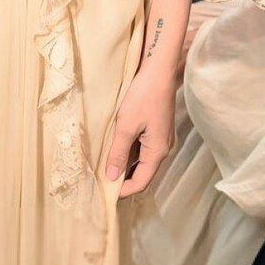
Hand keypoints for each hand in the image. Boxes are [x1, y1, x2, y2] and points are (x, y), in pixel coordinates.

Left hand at [105, 69, 177, 197]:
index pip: (141, 182)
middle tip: (100, 181)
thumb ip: (118, 153)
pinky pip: (143, 149)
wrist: (159, 71)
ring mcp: (161, 140)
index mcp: (158, 152)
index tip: (104, 193)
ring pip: (142, 161)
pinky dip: (129, 152)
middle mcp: (163, 149)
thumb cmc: (143, 96)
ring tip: (104, 165)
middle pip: (142, 174)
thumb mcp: (125, 126)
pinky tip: (114, 148)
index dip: (123, 190)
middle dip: (123, 179)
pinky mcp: (157, 131)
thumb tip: (111, 177)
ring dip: (125, 165)